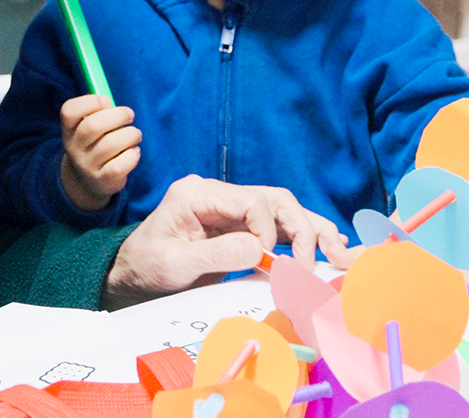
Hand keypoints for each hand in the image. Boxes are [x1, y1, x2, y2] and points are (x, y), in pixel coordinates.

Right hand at [59, 94, 140, 210]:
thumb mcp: (87, 129)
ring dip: (130, 134)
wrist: (89, 181)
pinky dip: (132, 154)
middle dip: (118, 115)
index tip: (107, 101)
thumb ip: (98, 113)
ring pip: (111, 144)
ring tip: (135, 134)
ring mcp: (87, 165)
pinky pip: (120, 165)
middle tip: (130, 115)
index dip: (90, 102)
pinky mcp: (102, 180)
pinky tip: (134, 151)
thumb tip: (115, 104)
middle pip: (93, 126)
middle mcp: (74, 147)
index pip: (69, 111)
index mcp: (69, 130)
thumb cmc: (95, 145)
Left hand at [101, 175, 359, 309]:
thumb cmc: (145, 267)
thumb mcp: (174, 265)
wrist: (130, 274)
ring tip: (338, 252)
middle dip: (302, 229)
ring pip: (281, 211)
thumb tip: (260, 249)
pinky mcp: (236, 227)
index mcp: (197, 194)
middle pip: (274, 200)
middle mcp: (217, 195)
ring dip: (310, 231)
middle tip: (317, 261)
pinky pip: (275, 227)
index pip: (251, 200)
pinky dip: (299, 238)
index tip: (268, 261)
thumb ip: (216, 255)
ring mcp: (229, 210)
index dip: (268, 230)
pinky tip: (325, 247)